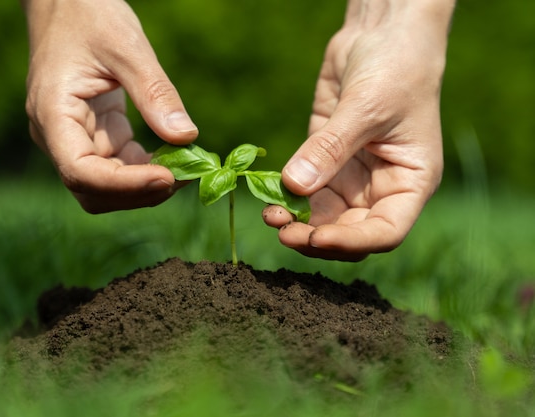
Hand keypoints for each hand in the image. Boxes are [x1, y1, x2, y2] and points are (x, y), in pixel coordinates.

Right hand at [21, 0, 197, 212]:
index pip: (80, 171)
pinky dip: (145, 168)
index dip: (124, 185)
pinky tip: (174, 157)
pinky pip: (118, 165)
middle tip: (185, 177)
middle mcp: (57, 134)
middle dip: (137, 192)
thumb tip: (187, 138)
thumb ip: (154, 93)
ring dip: (144, 185)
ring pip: (106, 184)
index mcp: (52, 114)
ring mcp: (74, 137)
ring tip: (185, 169)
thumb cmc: (89, 13)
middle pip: (92, 189)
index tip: (167, 178)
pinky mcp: (94, 134)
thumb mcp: (127, 47)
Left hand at [263, 0, 454, 260]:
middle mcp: (381, 188)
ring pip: (324, 218)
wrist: (383, 33)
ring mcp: (352, 177)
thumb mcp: (365, 107)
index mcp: (409, 183)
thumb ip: (330, 148)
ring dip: (297, 223)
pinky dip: (288, 199)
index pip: (385, 232)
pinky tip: (270, 198)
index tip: (316, 238)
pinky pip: (306, 191)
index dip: (351, 242)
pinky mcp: (326, 161)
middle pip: (350, 231)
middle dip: (317, 238)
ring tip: (270, 217)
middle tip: (283, 233)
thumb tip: (293, 186)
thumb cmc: (395, 68)